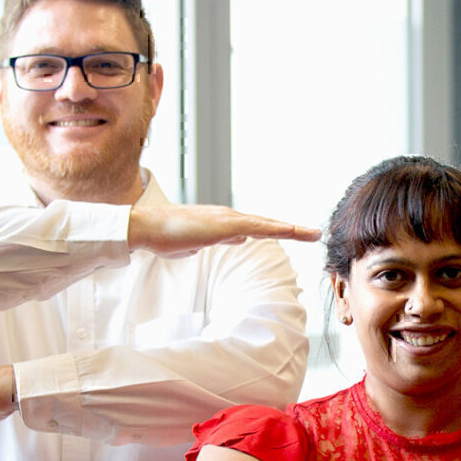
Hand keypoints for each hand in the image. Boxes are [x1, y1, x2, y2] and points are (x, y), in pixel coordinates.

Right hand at [128, 201, 321, 256]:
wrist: (147, 228)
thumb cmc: (166, 236)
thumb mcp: (198, 243)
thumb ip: (218, 240)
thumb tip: (237, 239)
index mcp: (223, 223)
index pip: (257, 229)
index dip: (276, 232)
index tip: (294, 234)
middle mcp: (229, 217)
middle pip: (267, 225)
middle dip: (291, 230)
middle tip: (314, 234)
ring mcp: (228, 219)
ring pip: (267, 225)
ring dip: (291, 229)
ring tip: (312, 234)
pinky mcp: (224, 225)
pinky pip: (257, 227)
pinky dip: (276, 229)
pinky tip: (291, 230)